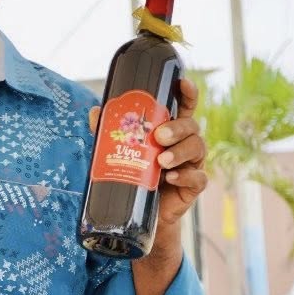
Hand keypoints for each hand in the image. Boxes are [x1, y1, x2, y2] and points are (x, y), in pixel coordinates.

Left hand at [88, 77, 208, 238]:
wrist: (140, 211)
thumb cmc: (135, 174)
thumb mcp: (122, 150)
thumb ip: (109, 132)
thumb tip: (95, 112)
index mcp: (171, 130)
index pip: (184, 107)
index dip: (187, 93)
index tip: (182, 83)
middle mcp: (185, 143)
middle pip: (191, 126)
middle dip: (177, 128)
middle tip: (159, 136)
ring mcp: (191, 164)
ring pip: (197, 148)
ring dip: (180, 152)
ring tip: (161, 161)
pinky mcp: (192, 186)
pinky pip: (198, 178)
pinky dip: (186, 176)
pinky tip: (171, 177)